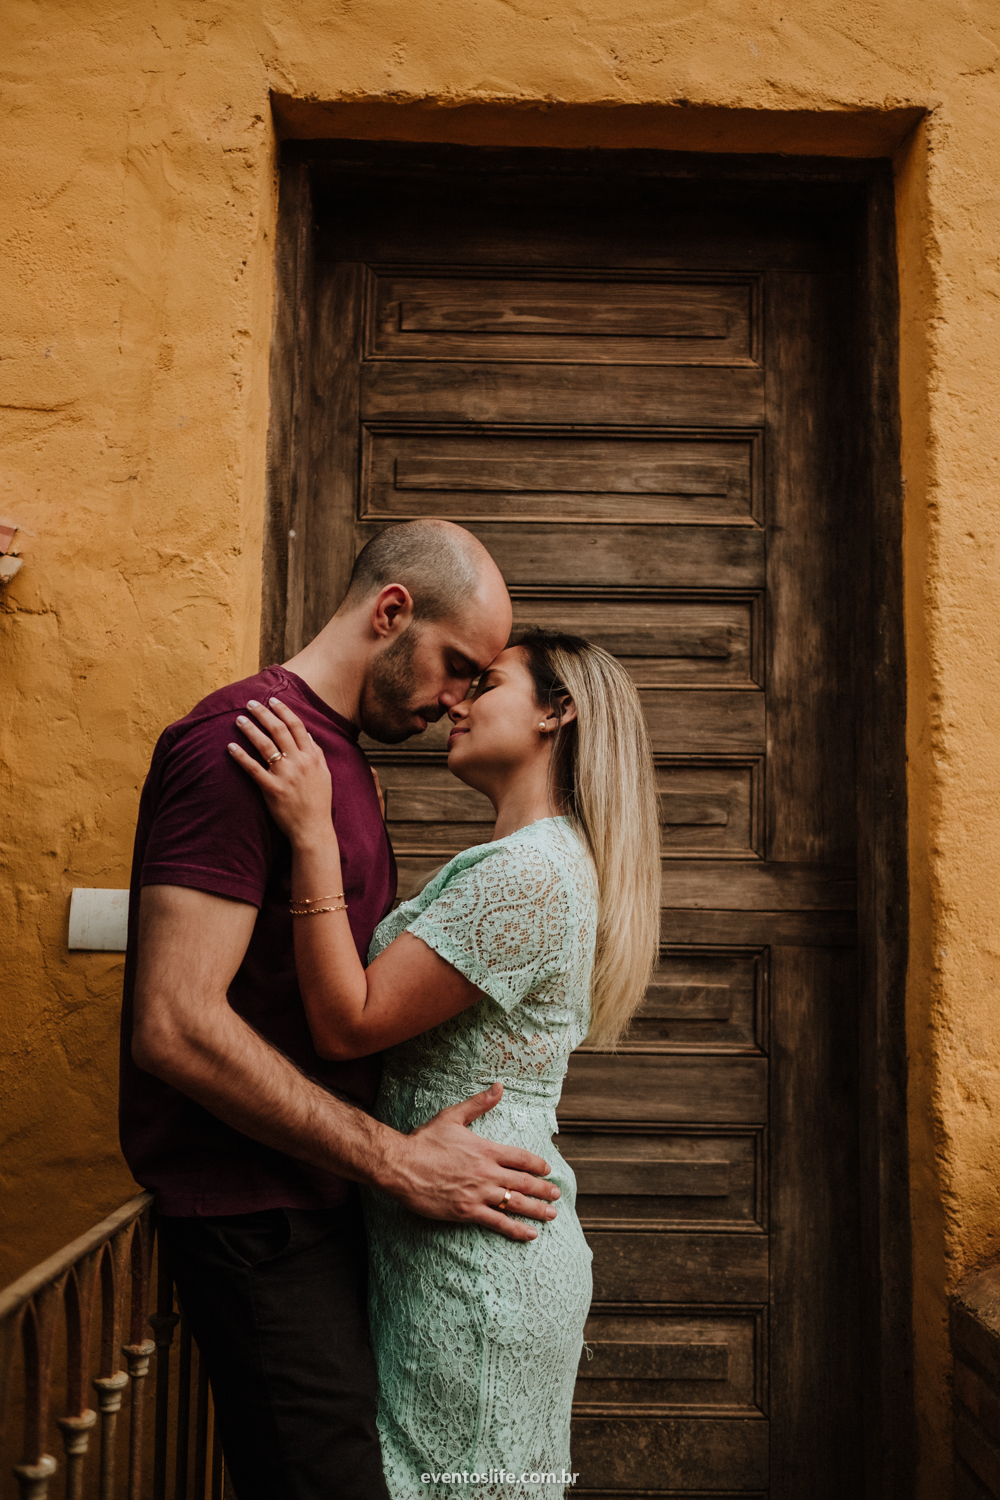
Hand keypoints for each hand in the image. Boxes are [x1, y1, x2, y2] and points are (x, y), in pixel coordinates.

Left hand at [228, 698, 333, 845]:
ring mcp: (285, 776)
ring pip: (266, 745)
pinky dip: (241, 756)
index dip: (284, 710)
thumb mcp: (324, 774)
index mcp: (312, 757)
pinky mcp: (272, 789)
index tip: (273, 700)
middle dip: (264, 713)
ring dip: (251, 729)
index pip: (297, 726)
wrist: (313, 828)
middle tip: (250, 703)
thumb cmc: (319, 802)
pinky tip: (231, 747)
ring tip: (239, 719)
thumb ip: (316, 752)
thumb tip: (308, 734)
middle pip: (279, 730)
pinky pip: (253, 769)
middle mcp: (300, 762)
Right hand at [384, 1083, 560, 1243]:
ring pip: (515, 1203)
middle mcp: (486, 1172)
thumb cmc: (424, 1140)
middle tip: (557, 1195)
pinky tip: (529, 1234)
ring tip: (551, 1215)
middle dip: (544, 1189)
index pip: (521, 1158)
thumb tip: (499, 1086)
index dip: (537, 1164)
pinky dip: (516, 1229)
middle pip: (523, 1182)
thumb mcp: (453, 1116)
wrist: (401, 1165)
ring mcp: (478, 1193)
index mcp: (485, 1149)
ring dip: (537, 1210)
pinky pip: (498, 1222)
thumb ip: (479, 1103)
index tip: (548, 1170)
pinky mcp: (467, 1211)